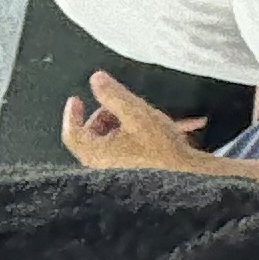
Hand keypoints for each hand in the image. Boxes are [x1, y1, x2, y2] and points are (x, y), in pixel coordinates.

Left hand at [61, 71, 208, 173]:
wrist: (187, 180)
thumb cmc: (160, 148)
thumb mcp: (136, 113)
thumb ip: (113, 95)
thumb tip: (95, 78)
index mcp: (96, 154)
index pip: (72, 133)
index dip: (72, 114)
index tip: (77, 98)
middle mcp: (100, 168)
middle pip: (90, 137)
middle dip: (102, 117)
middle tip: (119, 106)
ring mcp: (113, 175)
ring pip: (105, 144)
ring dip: (116, 127)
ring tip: (138, 118)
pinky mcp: (127, 179)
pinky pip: (119, 155)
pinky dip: (127, 140)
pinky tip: (147, 134)